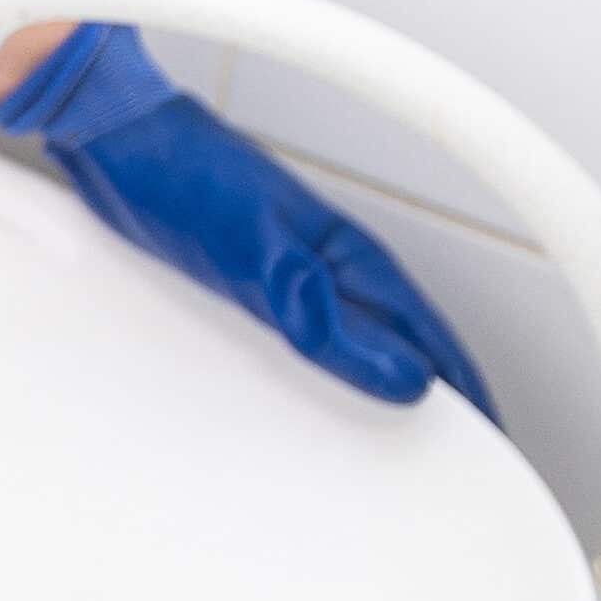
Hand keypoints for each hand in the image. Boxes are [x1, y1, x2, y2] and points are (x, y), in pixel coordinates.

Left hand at [0, 24, 493, 415]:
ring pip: (357, 342)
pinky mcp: (250, 279)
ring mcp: (291, 273)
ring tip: (394, 449)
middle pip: (403, 346)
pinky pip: (308, 337)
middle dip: (436, 403)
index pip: (432, 340)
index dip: (466, 395)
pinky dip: (324, 372)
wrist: (108, 131)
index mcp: (349, 259)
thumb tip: (401, 376)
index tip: (492, 453)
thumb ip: (322, 314)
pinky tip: (309, 399)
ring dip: (381, 388)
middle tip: (455, 469)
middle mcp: (329, 266)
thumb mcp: (255, 252)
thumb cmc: (179, 172)